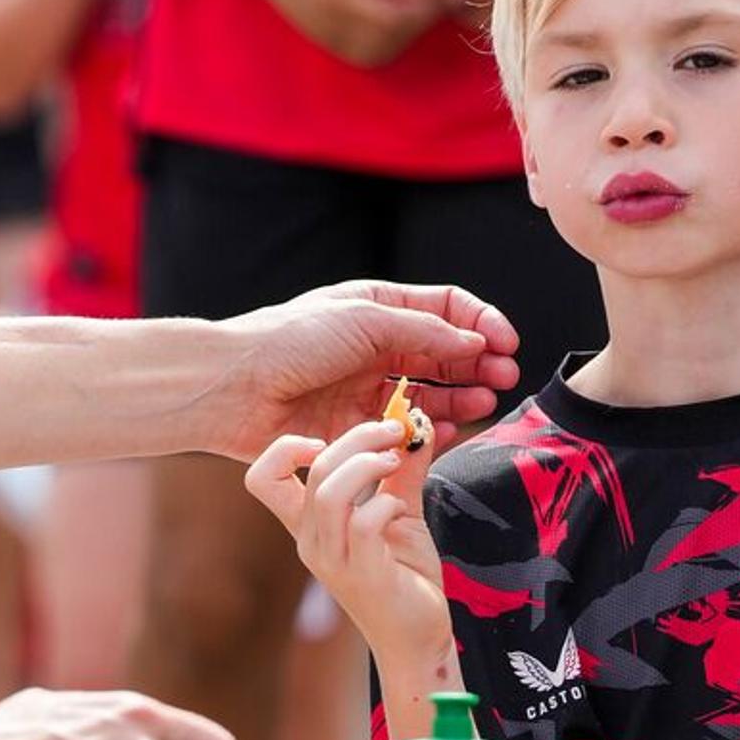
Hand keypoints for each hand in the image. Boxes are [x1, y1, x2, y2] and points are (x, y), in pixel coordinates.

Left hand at [193, 279, 524, 462]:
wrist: (234, 389)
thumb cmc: (289, 341)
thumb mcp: (364, 320)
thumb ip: (423, 330)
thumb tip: (473, 340)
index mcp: (378, 308)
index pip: (445, 309)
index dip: (480, 322)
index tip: (506, 343)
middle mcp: (376, 347)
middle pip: (444, 352)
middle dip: (479, 362)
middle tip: (504, 377)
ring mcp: (367, 388)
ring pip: (430, 392)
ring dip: (462, 396)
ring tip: (485, 401)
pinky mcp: (355, 429)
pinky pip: (405, 430)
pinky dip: (432, 430)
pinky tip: (451, 429)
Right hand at [244, 418, 451, 678]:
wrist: (420, 637)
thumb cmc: (405, 577)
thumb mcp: (400, 513)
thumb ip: (402, 471)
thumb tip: (418, 424)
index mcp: (309, 524)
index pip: (262, 478)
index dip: (285, 448)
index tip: (329, 437)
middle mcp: (311, 541)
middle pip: (313, 471)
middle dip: (356, 437)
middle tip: (394, 429)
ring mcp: (333, 560)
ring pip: (329, 494)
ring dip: (367, 465)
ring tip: (396, 460)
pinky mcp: (362, 575)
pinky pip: (363, 525)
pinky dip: (385, 503)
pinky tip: (400, 507)